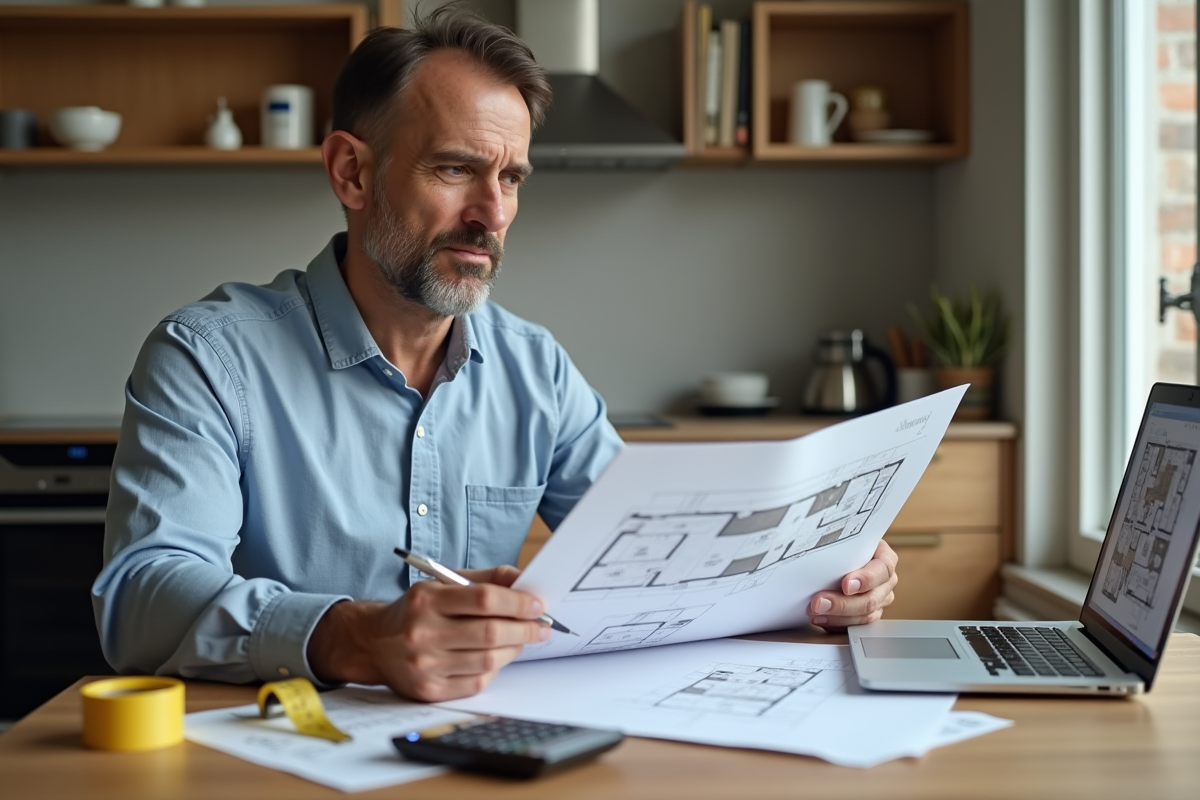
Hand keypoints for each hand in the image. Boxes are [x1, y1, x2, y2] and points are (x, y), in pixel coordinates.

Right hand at [307, 565, 549, 701]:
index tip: (537, 605)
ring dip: (514, 649)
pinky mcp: (429, 690)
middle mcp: (423, 633)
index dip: (518, 603)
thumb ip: (485, 579)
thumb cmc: (417, 610)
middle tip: (542, 626)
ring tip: (522, 640)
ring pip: (488, 660)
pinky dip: (494, 668)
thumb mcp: (443, 583)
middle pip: (490, 633)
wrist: (374, 643)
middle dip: (525, 629)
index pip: (484, 599)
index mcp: (427, 600)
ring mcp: (425, 665)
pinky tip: (497, 657)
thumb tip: (523, 580)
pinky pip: (477, 682)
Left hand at [808, 540, 898, 631]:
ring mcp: (880, 600)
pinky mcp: (868, 615)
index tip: (846, 584)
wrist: (842, 555)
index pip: (882, 569)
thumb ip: (839, 545)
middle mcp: (886, 582)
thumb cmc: (846, 545)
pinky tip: (821, 619)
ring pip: (864, 615)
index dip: (866, 579)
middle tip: (819, 602)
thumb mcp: (846, 539)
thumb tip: (817, 548)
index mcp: (885, 558)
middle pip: (871, 599)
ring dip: (837, 616)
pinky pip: (855, 625)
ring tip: (815, 612)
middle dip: (843, 603)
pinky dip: (836, 624)